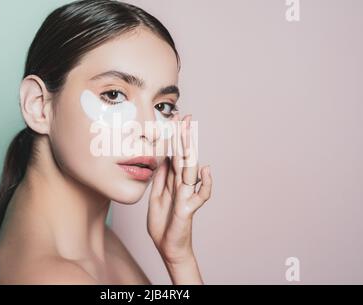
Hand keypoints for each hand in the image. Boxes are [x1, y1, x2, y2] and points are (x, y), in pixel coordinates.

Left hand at [147, 114, 212, 265]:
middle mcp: (182, 185)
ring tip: (191, 135)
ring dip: (190, 152)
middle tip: (186, 117)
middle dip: (184, 137)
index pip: (174, 154)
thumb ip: (160, 177)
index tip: (175, 118)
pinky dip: (205, 185)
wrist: (167, 246)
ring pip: (190, 170)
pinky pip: (200, 196)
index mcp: (172, 180)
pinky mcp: (188, 209)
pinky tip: (206, 171)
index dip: (175, 137)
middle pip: (183, 156)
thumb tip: (161, 157)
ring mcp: (186, 195)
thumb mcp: (156, 195)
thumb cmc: (163, 222)